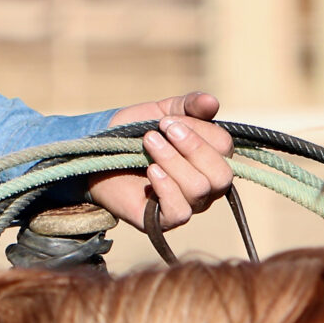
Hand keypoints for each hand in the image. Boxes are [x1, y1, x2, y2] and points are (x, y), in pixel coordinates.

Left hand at [88, 91, 234, 237]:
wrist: (98, 152)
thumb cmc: (135, 133)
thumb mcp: (162, 112)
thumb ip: (189, 106)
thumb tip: (211, 101)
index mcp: (210, 158)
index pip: (225, 147)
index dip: (199, 131)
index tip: (166, 121)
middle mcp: (206, 186)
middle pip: (220, 175)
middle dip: (193, 147)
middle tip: (163, 129)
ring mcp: (188, 205)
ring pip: (199, 189)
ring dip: (173, 161)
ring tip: (148, 143)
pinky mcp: (164, 220)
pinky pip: (180, 212)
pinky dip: (167, 188)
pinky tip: (151, 170)